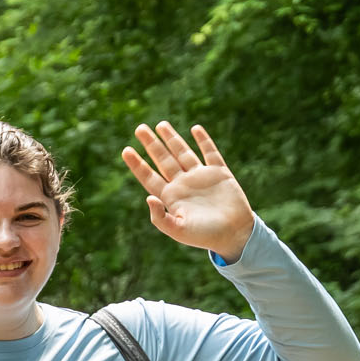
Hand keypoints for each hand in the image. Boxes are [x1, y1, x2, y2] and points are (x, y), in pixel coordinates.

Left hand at [120, 122, 254, 261]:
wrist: (233, 235)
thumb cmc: (204, 236)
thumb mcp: (178, 230)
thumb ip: (160, 218)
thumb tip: (148, 198)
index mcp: (170, 197)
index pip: (149, 177)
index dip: (137, 164)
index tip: (126, 150)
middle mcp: (183, 184)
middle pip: (163, 160)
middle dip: (152, 144)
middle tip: (139, 128)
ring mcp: (200, 177)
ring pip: (183, 153)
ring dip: (172, 138)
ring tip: (161, 124)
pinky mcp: (219, 173)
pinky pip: (210, 153)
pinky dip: (203, 140)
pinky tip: (195, 129)